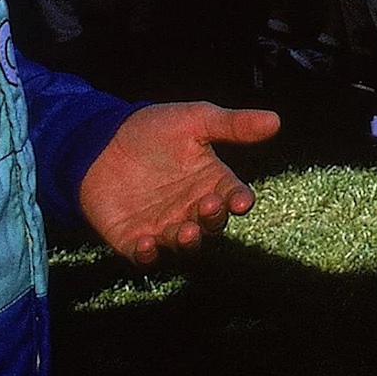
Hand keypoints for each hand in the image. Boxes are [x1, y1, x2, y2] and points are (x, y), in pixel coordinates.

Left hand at [78, 102, 280, 267]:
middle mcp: (192, 209)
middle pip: (212, 224)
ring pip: (183, 244)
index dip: (240, 201)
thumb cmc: (153, 129)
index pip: (234, 197)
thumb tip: (276, 120)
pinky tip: (148, 244)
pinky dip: (148, 254)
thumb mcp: (195, 119)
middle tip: (208, 206)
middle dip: (213, 219)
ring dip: (187, 241)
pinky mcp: (133, 239)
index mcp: (212, 183)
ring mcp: (164, 226)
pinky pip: (145, 256)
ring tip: (185, 230)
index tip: (242, 201)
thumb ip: (233, 125)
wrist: (100, 139)